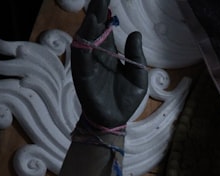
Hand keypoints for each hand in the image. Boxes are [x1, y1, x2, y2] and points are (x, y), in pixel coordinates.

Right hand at [71, 0, 147, 127]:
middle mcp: (97, 55)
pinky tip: (86, 35)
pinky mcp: (83, 76)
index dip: (105, 12)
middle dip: (95, 11)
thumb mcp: (138, 76)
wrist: (116, 120)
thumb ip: (136, 56)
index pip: (105, 28)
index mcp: (110, 53)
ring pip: (85, 40)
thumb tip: (135, 33)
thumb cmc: (126, 99)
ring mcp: (88, 64)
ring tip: (94, 11)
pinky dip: (83, 47)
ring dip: (88, 25)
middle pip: (94, 29)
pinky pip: (81, 59)